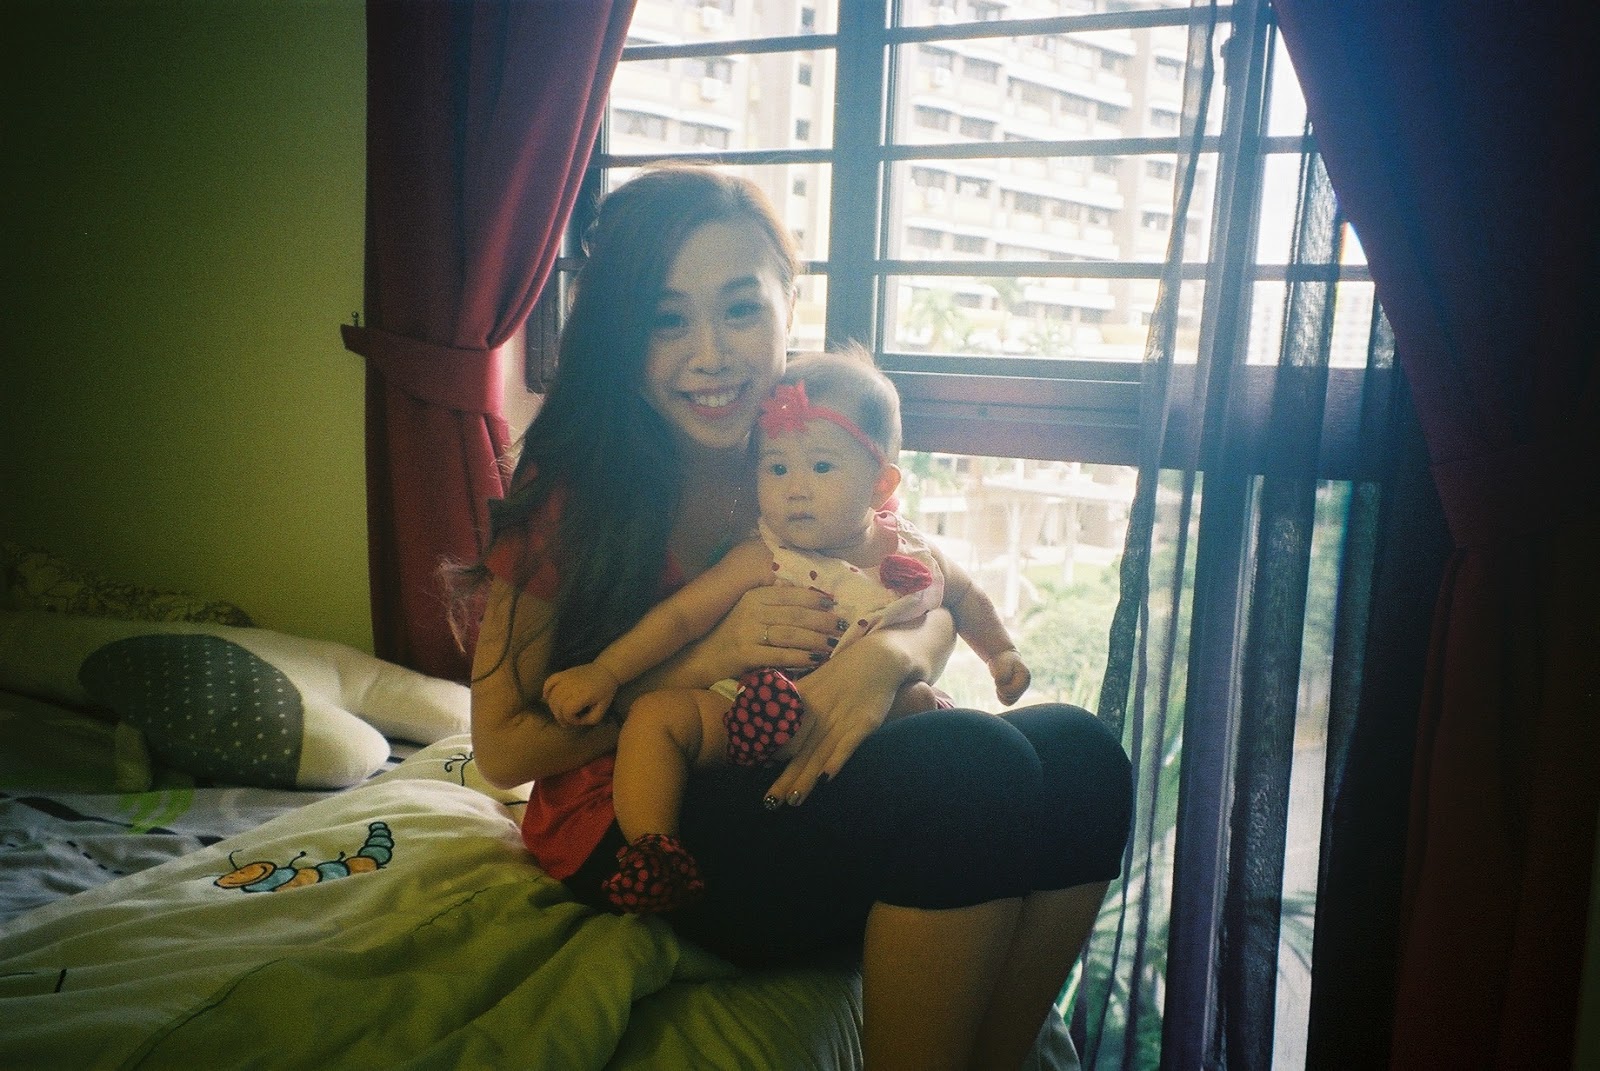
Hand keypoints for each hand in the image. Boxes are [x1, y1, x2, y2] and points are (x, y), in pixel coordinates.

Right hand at [542, 663, 618, 727]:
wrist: (606, 670)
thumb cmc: (605, 691)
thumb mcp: (602, 709)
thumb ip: (589, 719)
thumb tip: (575, 722)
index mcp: (583, 695)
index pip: (568, 711)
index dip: (569, 719)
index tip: (576, 720)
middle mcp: (572, 686)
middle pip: (558, 705)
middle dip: (560, 717)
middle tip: (566, 722)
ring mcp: (566, 678)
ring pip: (552, 696)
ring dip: (553, 708)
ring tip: (560, 713)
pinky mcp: (563, 673)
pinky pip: (549, 681)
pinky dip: (545, 690)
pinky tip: (546, 698)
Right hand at [695, 584, 845, 680]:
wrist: (702, 657)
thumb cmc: (732, 634)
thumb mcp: (749, 611)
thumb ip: (774, 605)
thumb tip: (814, 601)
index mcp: (754, 597)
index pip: (790, 594)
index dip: (814, 599)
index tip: (834, 604)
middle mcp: (751, 611)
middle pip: (795, 614)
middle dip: (822, 620)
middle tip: (841, 625)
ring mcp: (747, 633)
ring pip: (791, 634)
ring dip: (816, 639)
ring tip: (833, 643)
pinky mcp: (746, 655)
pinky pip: (780, 655)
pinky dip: (800, 658)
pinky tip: (815, 660)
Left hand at [760, 637, 903, 806]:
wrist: (877, 657)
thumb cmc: (843, 672)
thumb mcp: (813, 684)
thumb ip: (794, 702)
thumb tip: (770, 717)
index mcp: (803, 704)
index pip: (784, 736)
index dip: (771, 757)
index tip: (757, 775)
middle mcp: (818, 715)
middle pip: (799, 752)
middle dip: (784, 779)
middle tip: (769, 803)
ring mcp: (841, 720)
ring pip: (819, 754)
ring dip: (806, 778)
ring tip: (793, 800)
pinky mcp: (863, 723)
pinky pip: (848, 744)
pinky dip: (837, 759)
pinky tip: (826, 777)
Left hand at [989, 649, 1030, 705]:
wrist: (1002, 657)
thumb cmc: (1002, 661)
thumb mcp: (1001, 666)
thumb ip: (1002, 677)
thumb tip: (1001, 687)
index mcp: (1025, 678)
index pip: (1013, 692)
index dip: (1002, 687)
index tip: (999, 678)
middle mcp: (1025, 686)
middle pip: (1010, 697)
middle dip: (1001, 690)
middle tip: (999, 679)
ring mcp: (1021, 690)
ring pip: (1008, 701)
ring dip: (1001, 693)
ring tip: (1000, 683)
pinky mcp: (1015, 693)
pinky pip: (1007, 702)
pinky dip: (1001, 696)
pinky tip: (1000, 687)